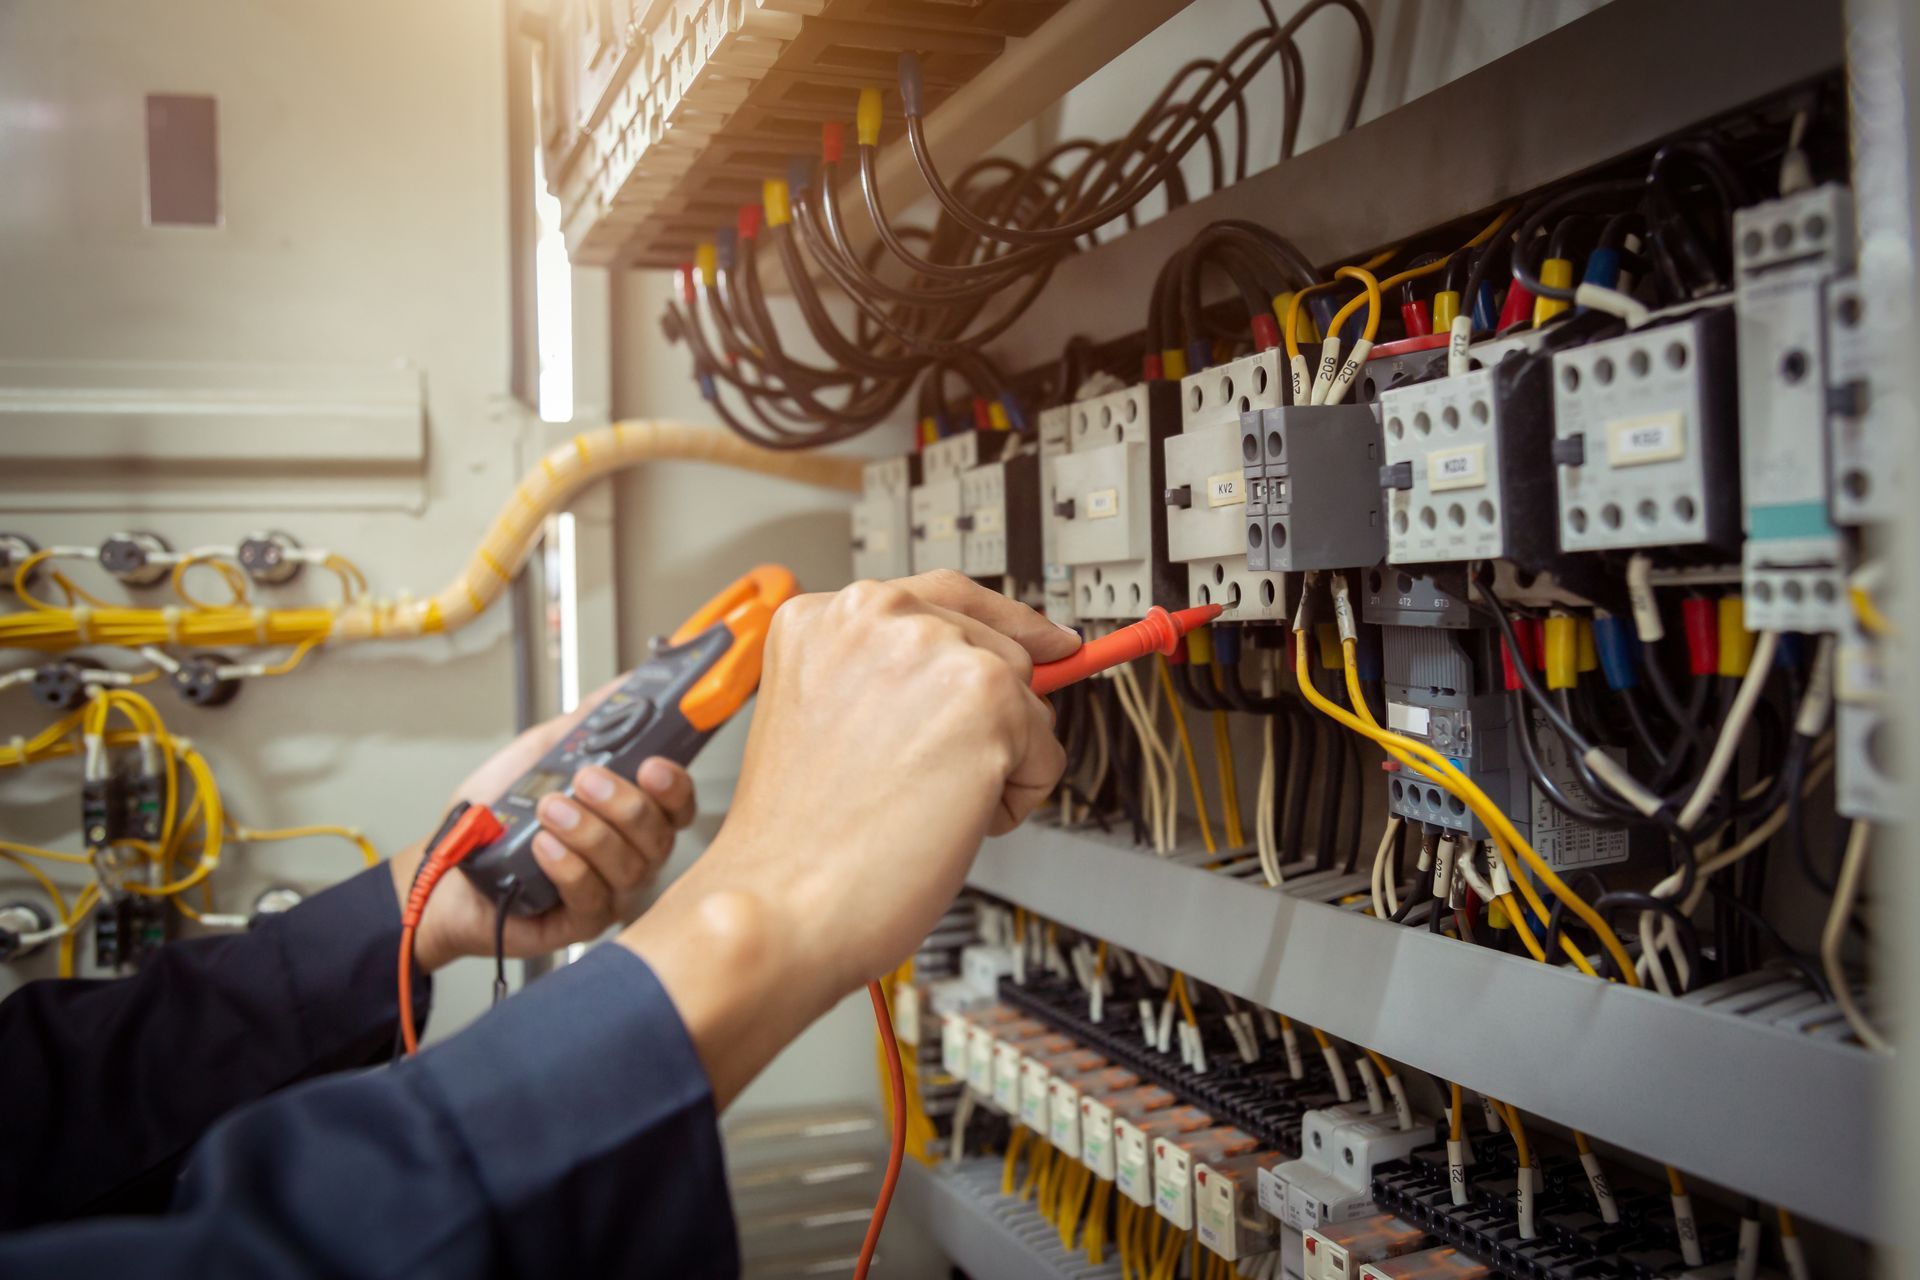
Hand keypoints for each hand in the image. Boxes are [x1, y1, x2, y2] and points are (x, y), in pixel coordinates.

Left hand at [393, 689, 697, 971]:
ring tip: (550, 808)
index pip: (676, 805)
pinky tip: (543, 846)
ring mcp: (608, 892)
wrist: (444, 864)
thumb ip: (585, 724)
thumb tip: (623, 685)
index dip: (674, 786)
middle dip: (626, 805)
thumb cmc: (493, 817)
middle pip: (659, 836)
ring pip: (628, 867)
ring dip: (590, 832)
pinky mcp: (579, 922)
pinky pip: (591, 897)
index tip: (653, 764)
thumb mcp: (540, 754)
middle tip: (587, 779)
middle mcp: (629, 855)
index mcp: (630, 817)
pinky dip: (569, 867)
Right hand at [619, 570, 1076, 1103]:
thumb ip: (888, 681)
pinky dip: (1015, 799)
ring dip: (998, 763)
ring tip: (919, 804)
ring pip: (1026, 702)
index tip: (1047, 642)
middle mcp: (875, 615)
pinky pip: (1047, 753)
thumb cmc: (794, 843)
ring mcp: (932, 648)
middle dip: (987, 720)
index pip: (941, 597)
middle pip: (996, 649)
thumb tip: (984, 675)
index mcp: (821, 617)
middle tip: (925, 783)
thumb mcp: (822, 721)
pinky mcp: (984, 696)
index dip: (1002, 626)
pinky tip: (946, 819)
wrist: (779, 904)